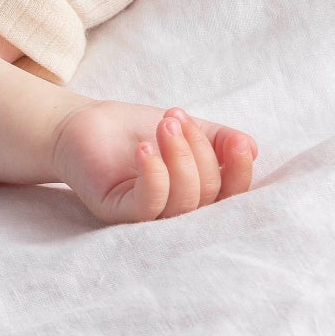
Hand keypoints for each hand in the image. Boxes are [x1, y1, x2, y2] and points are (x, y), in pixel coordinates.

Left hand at [49, 99, 255, 225]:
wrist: (84, 124)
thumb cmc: (135, 130)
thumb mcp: (187, 129)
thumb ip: (219, 139)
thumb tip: (251, 148)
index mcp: (197, 195)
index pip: (231, 196)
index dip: (240, 172)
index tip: (237, 142)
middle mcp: (176, 213)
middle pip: (208, 195)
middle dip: (200, 151)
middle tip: (176, 118)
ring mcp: (147, 217)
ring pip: (183, 202)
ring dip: (180, 157)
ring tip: (165, 123)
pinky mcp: (118, 212)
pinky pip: (148, 205)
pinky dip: (154, 174)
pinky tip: (145, 147)